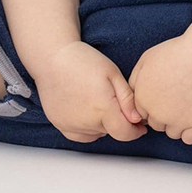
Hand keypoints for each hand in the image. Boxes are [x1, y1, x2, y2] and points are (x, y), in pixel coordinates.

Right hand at [33, 41, 148, 143]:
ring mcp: (71, 125)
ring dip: (101, 124)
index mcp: (103, 108)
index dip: (135, 131)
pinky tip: (84, 110)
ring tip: (94, 100)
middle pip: (110, 131)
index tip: (139, 125)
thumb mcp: (112, 73)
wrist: (52, 57)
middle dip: (116, 120)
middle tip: (111, 98)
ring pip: (96, 133)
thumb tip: (137, 119)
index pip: (125, 133)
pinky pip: (80, 135)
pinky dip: (86, 128)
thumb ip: (127, 98)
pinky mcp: (59, 124)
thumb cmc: (83, 60)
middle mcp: (87, 122)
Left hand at [128, 33, 191, 144]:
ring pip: (171, 133)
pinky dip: (191, 131)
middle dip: (162, 114)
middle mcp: (156, 114)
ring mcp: (176, 122)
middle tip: (175, 98)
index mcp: (142, 99)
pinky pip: (188, 139)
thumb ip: (135, 80)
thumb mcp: (145, 60)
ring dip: (176, 123)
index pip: (141, 113)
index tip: (162, 95)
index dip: (152, 104)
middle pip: (155, 123)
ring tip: (186, 105)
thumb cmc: (175, 53)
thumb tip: (133, 94)